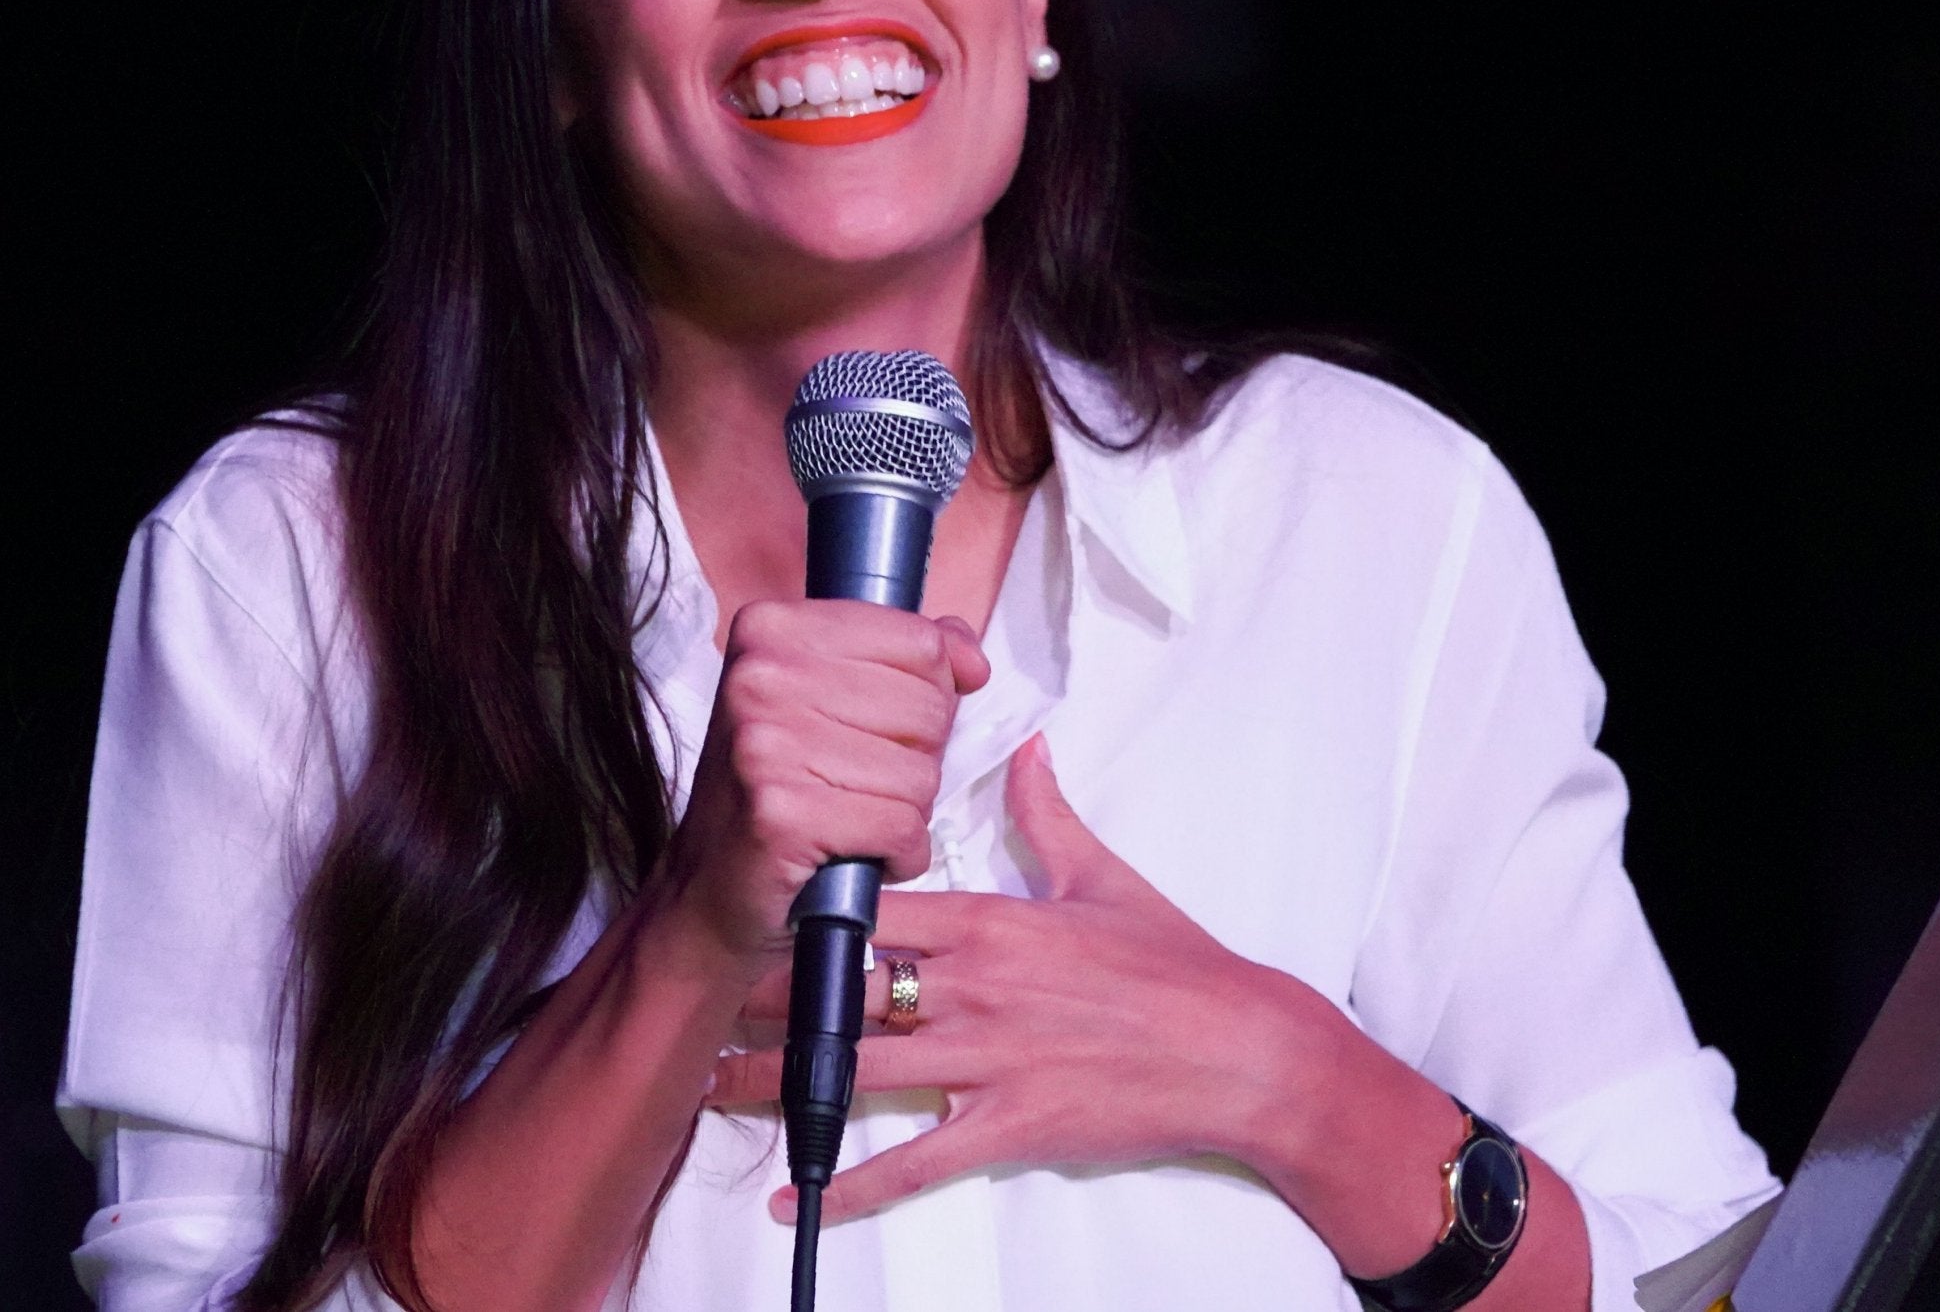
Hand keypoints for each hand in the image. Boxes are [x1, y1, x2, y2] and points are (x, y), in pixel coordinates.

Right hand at [661, 599, 990, 969]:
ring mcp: (765, 745)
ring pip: (921, 774)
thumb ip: (910, 659)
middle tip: (858, 783)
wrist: (711, 892)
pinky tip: (856, 855)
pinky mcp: (781, 815)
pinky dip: (899, 854)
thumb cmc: (781, 790)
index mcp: (770, 628)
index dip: (925, 696)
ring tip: (851, 819)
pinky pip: (902, 827)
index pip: (920, 642)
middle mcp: (760, 677)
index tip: (876, 729)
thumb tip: (971, 661)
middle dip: (916, 760)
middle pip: (927, 709)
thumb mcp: (831, 698)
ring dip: (906, 812)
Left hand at [709, 733, 1336, 1219]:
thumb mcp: (1103, 875)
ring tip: (711, 1085)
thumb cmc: (1174, 962)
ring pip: (858, 1068)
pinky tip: (796, 1195)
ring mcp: (986, 1060)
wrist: (1241, 1050)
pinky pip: (914, 1160)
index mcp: (989, 919)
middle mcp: (973, 986)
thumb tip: (1027, 744)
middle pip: (843, 988)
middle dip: (764, 997)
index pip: (870, 905)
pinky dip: (852, 1183)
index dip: (801, 908)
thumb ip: (1046, 813)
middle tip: (698, 1002)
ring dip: (779, 1080)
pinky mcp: (1008, 1125)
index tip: (747, 908)